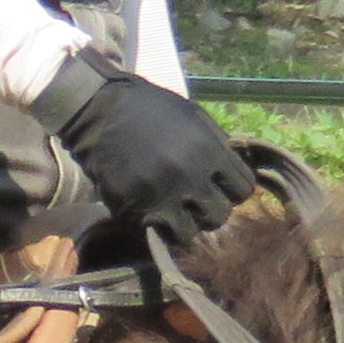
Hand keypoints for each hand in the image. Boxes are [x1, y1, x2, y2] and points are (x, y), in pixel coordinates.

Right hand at [33, 57, 257, 249]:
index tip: (218, 184)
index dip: (232, 188)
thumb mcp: (195, 117)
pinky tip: (151, 209)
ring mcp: (159, 196)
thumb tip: (232, 172)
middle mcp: (188, 178)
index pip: (243, 190)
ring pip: (190, 233)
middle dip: (211, 209)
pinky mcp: (131, 209)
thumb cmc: (151, 108)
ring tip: (174, 211)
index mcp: (209, 153)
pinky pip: (154, 232)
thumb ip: (218, 146)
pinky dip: (155, 225)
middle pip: (219, 216)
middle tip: (196, 200)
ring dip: (184, 224)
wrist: (100, 110)